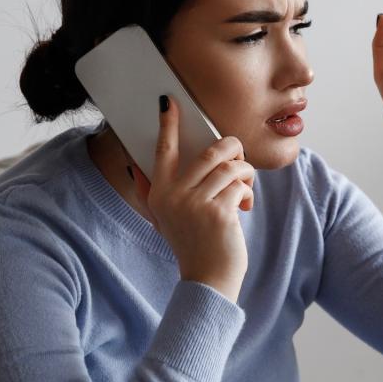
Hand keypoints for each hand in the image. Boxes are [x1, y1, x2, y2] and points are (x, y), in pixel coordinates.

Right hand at [129, 95, 252, 302]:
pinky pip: (240, 185)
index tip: (169, 102)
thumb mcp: (165, 219)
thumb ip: (153, 193)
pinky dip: (248, 192)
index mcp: (160, 193)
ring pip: (230, 167)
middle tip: (240, 159)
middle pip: (210, 152)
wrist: (208, 280)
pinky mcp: (217, 213)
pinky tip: (245, 206)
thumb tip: (134, 166)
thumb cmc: (192, 244)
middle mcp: (173, 196)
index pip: (163, 151)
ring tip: (245, 188)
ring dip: (245, 173)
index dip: (167, 125)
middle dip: (233, 149)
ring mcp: (195, 204)